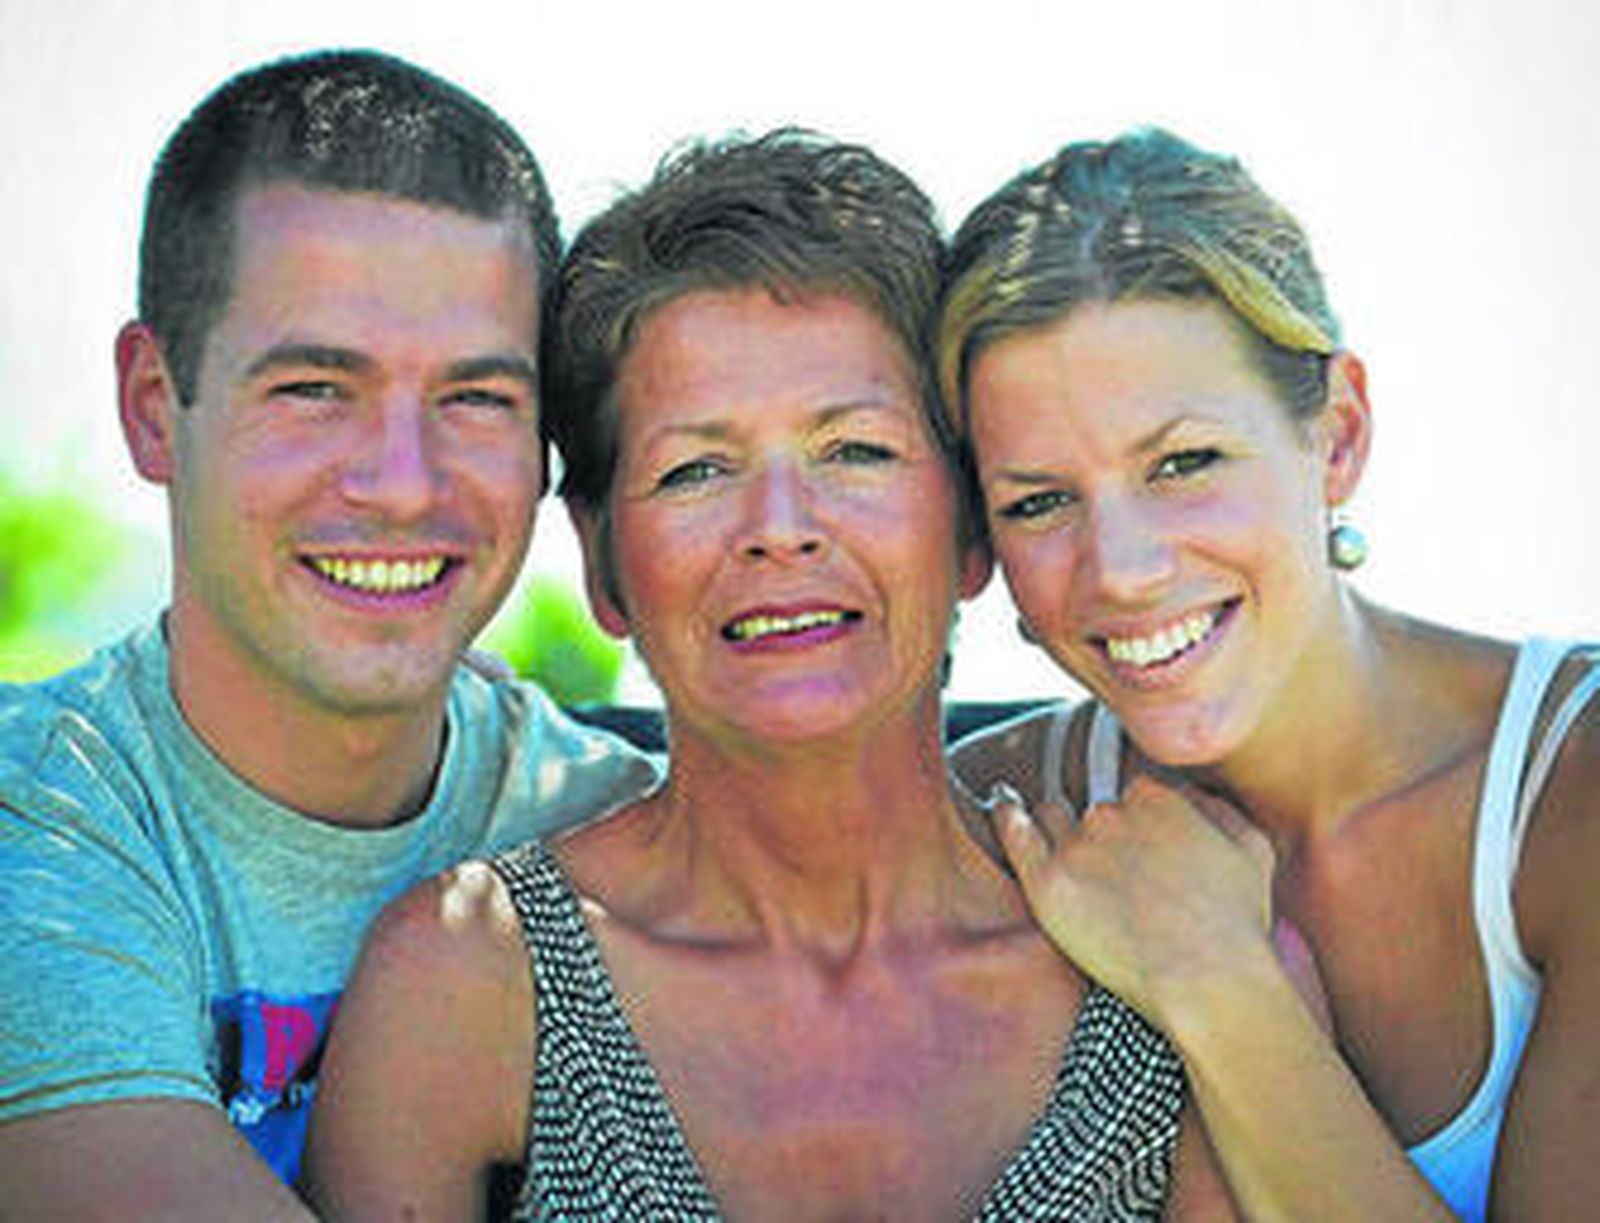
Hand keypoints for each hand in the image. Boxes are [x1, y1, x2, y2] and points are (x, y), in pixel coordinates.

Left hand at [987, 774, 1281, 1028]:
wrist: (1207, 981)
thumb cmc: (1235, 926)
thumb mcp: (1252, 850)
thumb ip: (1218, 809)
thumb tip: (1190, 796)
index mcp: (1157, 798)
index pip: (1132, 796)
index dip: (1135, 823)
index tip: (1137, 847)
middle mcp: (1112, 813)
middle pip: (1091, 810)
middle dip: (1099, 833)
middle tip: (1109, 869)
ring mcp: (1077, 846)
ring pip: (1053, 819)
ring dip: (1054, 827)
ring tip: (1055, 845)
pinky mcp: (1047, 882)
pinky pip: (1015, 834)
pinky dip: (1007, 815)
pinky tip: (1004, 805)